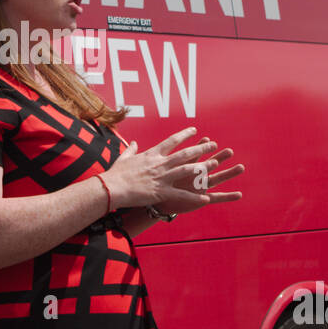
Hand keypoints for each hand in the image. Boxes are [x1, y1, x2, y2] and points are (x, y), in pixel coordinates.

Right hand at [102, 129, 242, 211]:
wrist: (112, 187)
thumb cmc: (116, 174)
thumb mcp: (124, 158)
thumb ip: (131, 150)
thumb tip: (134, 143)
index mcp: (152, 154)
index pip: (171, 141)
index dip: (185, 135)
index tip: (195, 130)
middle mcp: (160, 163)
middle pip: (185, 153)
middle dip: (201, 149)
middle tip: (213, 145)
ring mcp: (162, 177)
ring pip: (188, 170)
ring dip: (203, 167)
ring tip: (215, 164)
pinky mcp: (162, 191)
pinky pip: (182, 194)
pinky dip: (194, 196)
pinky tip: (206, 198)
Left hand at [157, 146, 244, 214]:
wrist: (157, 203)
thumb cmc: (156, 184)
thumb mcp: (155, 169)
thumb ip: (152, 156)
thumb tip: (135, 141)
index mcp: (184, 166)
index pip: (192, 154)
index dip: (199, 147)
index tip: (207, 139)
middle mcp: (194, 175)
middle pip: (208, 164)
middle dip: (219, 157)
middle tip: (230, 151)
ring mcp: (199, 187)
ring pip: (216, 178)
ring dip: (228, 173)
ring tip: (241, 167)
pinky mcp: (201, 199)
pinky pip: (216, 198)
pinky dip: (227, 196)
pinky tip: (239, 195)